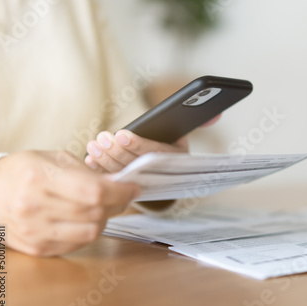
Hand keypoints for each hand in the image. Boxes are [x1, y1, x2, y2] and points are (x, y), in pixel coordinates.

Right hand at [0, 151, 139, 255]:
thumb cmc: (24, 172)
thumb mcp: (54, 159)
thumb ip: (88, 171)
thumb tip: (120, 182)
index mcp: (39, 178)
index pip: (94, 192)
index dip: (121, 191)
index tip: (133, 187)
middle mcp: (34, 207)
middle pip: (96, 213)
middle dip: (118, 203)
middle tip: (122, 195)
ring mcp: (35, 231)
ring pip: (91, 232)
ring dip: (105, 219)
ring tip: (102, 207)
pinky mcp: (37, 248)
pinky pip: (78, 244)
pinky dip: (88, 231)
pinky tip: (84, 218)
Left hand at [84, 114, 220, 172]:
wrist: (167, 172)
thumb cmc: (172, 145)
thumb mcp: (186, 135)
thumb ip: (200, 121)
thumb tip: (215, 113)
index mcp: (176, 160)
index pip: (156, 153)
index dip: (138, 144)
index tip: (121, 134)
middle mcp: (162, 174)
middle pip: (136, 164)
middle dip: (116, 151)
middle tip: (101, 138)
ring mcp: (145, 183)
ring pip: (123, 173)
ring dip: (106, 160)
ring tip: (94, 145)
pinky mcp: (131, 189)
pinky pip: (114, 181)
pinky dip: (101, 170)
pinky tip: (91, 160)